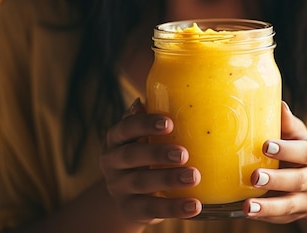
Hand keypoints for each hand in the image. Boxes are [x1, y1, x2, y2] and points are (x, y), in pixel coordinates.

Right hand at [99, 98, 202, 224]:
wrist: (127, 195)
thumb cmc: (143, 156)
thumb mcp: (142, 137)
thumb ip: (149, 120)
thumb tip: (156, 97)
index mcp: (117, 139)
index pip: (125, 128)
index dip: (145, 124)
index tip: (169, 122)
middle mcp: (112, 162)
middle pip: (131, 156)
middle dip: (157, 153)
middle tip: (183, 153)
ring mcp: (119, 187)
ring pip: (141, 183)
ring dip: (168, 179)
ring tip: (194, 176)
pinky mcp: (130, 209)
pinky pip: (150, 209)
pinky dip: (173, 207)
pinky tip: (194, 205)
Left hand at [243, 101, 306, 223]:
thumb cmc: (299, 148)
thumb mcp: (297, 135)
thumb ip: (288, 124)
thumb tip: (279, 104)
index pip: (305, 152)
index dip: (287, 150)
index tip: (265, 145)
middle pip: (299, 181)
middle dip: (277, 180)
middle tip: (255, 176)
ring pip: (290, 205)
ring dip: (269, 207)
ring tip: (248, 206)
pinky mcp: (297, 215)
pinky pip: (282, 218)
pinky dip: (266, 216)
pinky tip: (249, 213)